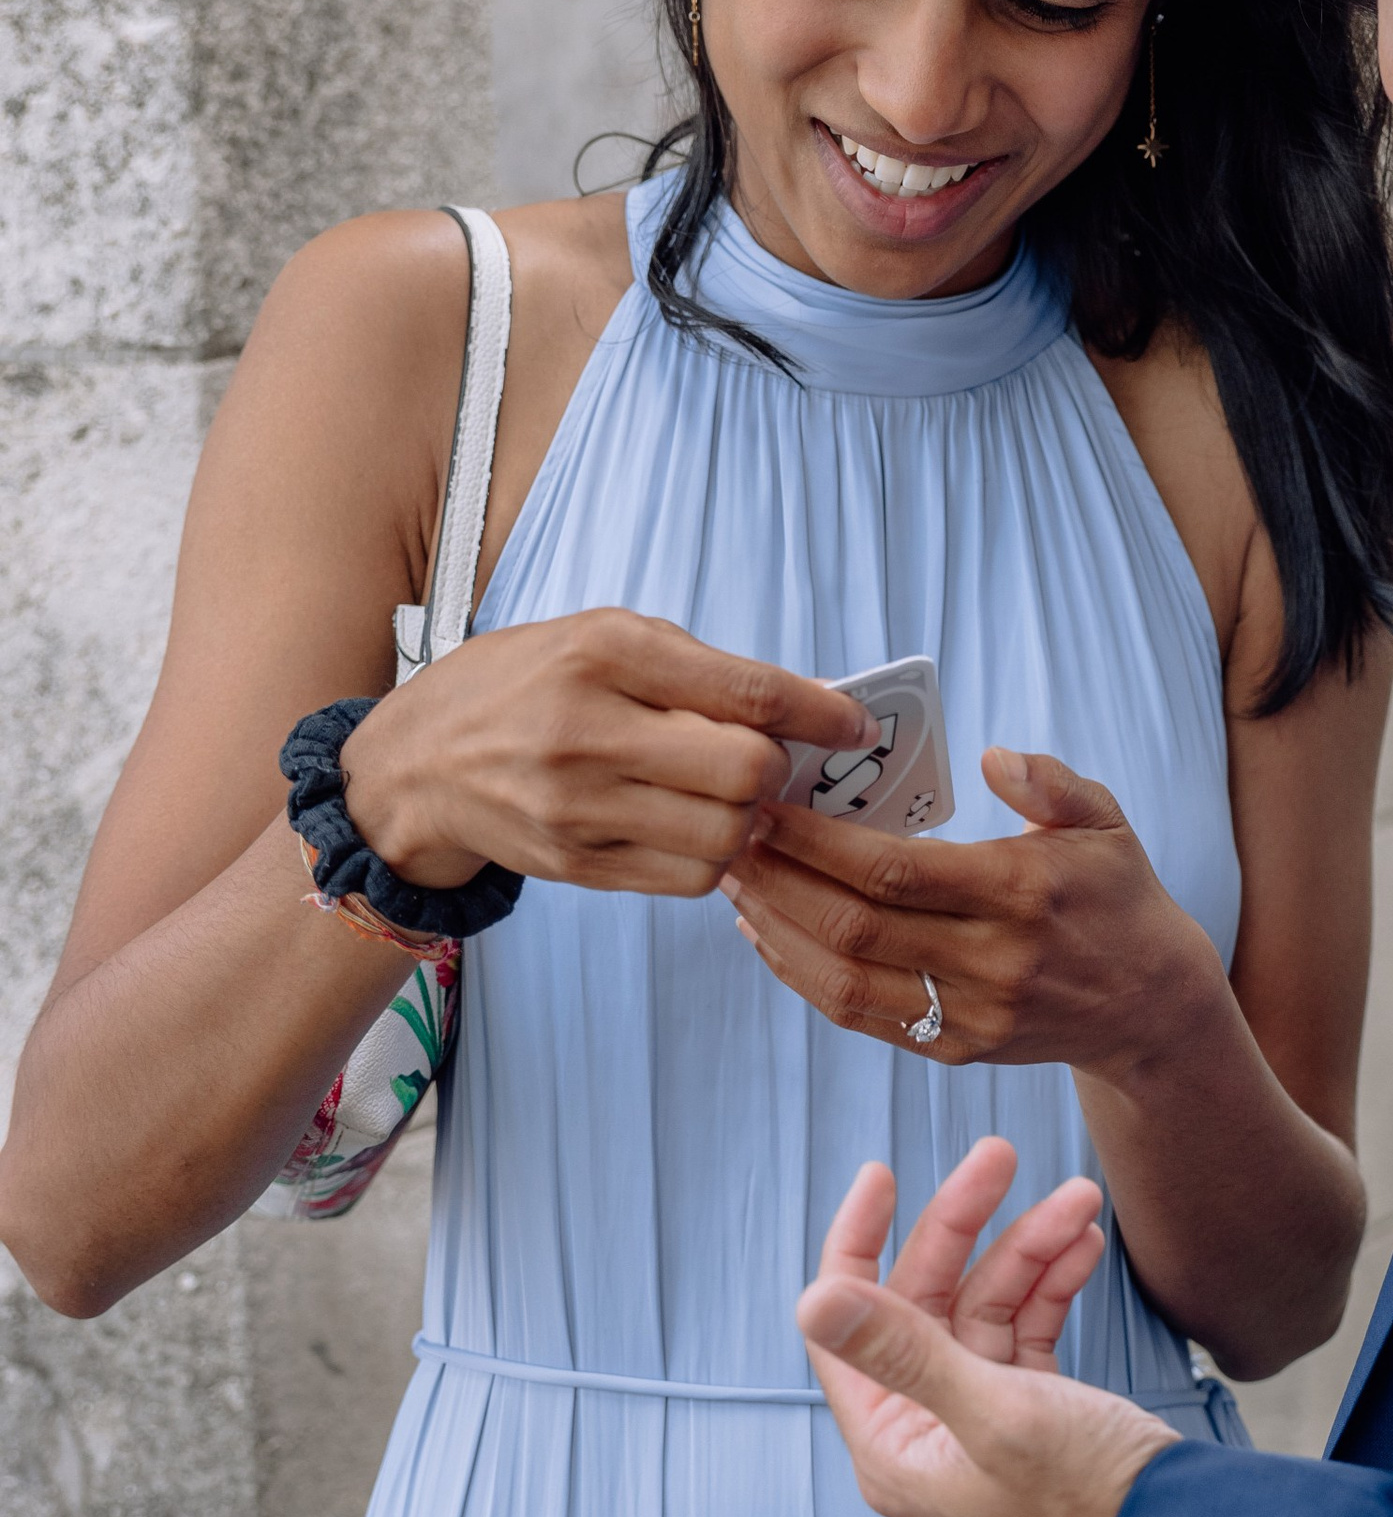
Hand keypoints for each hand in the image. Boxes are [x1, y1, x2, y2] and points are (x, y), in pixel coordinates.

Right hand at [340, 610, 872, 895]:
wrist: (415, 766)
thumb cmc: (522, 687)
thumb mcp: (600, 639)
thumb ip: (699, 670)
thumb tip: (809, 705)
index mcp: (604, 651)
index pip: (747, 693)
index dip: (822, 714)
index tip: (854, 725)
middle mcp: (589, 728)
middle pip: (748, 774)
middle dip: (778, 771)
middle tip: (769, 761)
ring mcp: (580, 806)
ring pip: (729, 838)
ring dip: (750, 823)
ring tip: (729, 799)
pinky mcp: (579, 864)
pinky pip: (691, 877)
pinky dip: (714, 858)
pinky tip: (691, 828)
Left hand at [725, 746, 1225, 1078]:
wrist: (1150, 1007)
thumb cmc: (1115, 897)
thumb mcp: (1104, 823)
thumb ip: (1049, 784)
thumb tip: (989, 757)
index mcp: (1022, 892)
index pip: (895, 870)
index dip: (817, 842)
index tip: (764, 806)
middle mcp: (993, 960)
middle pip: (855, 926)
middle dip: (777, 880)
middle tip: (728, 837)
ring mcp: (970, 1014)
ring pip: (844, 981)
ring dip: (777, 931)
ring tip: (735, 884)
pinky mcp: (955, 1049)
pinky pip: (860, 1016)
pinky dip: (803, 976)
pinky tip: (770, 935)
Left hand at [798, 1137, 1175, 1516]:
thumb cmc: (1087, 1503)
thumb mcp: (994, 1415)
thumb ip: (906, 1353)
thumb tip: (814, 1299)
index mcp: (894, 1445)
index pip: (850, 1324)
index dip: (859, 1242)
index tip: (881, 1175)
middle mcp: (929, 1431)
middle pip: (926, 1301)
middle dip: (966, 1226)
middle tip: (999, 1158)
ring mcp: (983, 1421)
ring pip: (987, 1308)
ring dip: (1028, 1249)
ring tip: (1079, 1201)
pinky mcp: (1036, 1414)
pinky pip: (1029, 1330)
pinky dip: (1053, 1285)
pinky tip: (1083, 1246)